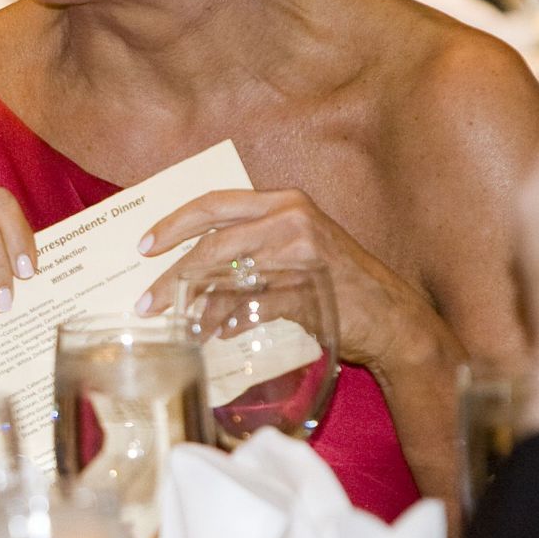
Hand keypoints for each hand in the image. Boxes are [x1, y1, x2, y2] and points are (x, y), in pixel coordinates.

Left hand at [135, 188, 454, 373]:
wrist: (395, 318)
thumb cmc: (340, 283)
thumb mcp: (295, 249)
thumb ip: (251, 249)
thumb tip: (192, 274)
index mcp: (283, 202)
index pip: (214, 203)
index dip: (174, 224)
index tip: (143, 246)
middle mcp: (290, 219)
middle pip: (213, 242)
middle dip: (172, 274)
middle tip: (147, 300)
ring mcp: (301, 253)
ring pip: (228, 276)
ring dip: (196, 305)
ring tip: (176, 325)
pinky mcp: (309, 290)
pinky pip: (253, 307)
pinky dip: (228, 323)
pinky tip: (215, 335)